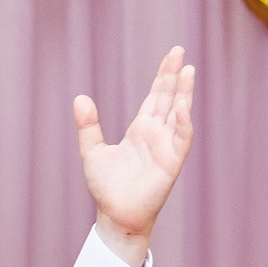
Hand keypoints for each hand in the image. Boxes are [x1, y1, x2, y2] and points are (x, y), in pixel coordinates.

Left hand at [74, 46, 195, 265]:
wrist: (114, 215)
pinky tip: (180, 106)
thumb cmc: (106, 187)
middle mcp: (156, 134)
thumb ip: (88, 125)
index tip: (171, 55)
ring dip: (184, 93)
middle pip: (168, 98)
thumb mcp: (92, 151)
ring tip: (188, 70)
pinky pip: (181, 139)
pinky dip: (182, 123)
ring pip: (179, 114)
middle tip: (179, 51)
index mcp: (140, 129)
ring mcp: (166, 147)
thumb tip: (80, 97)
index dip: (163, 76)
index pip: (155, 96)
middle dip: (174, 76)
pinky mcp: (172, 163)